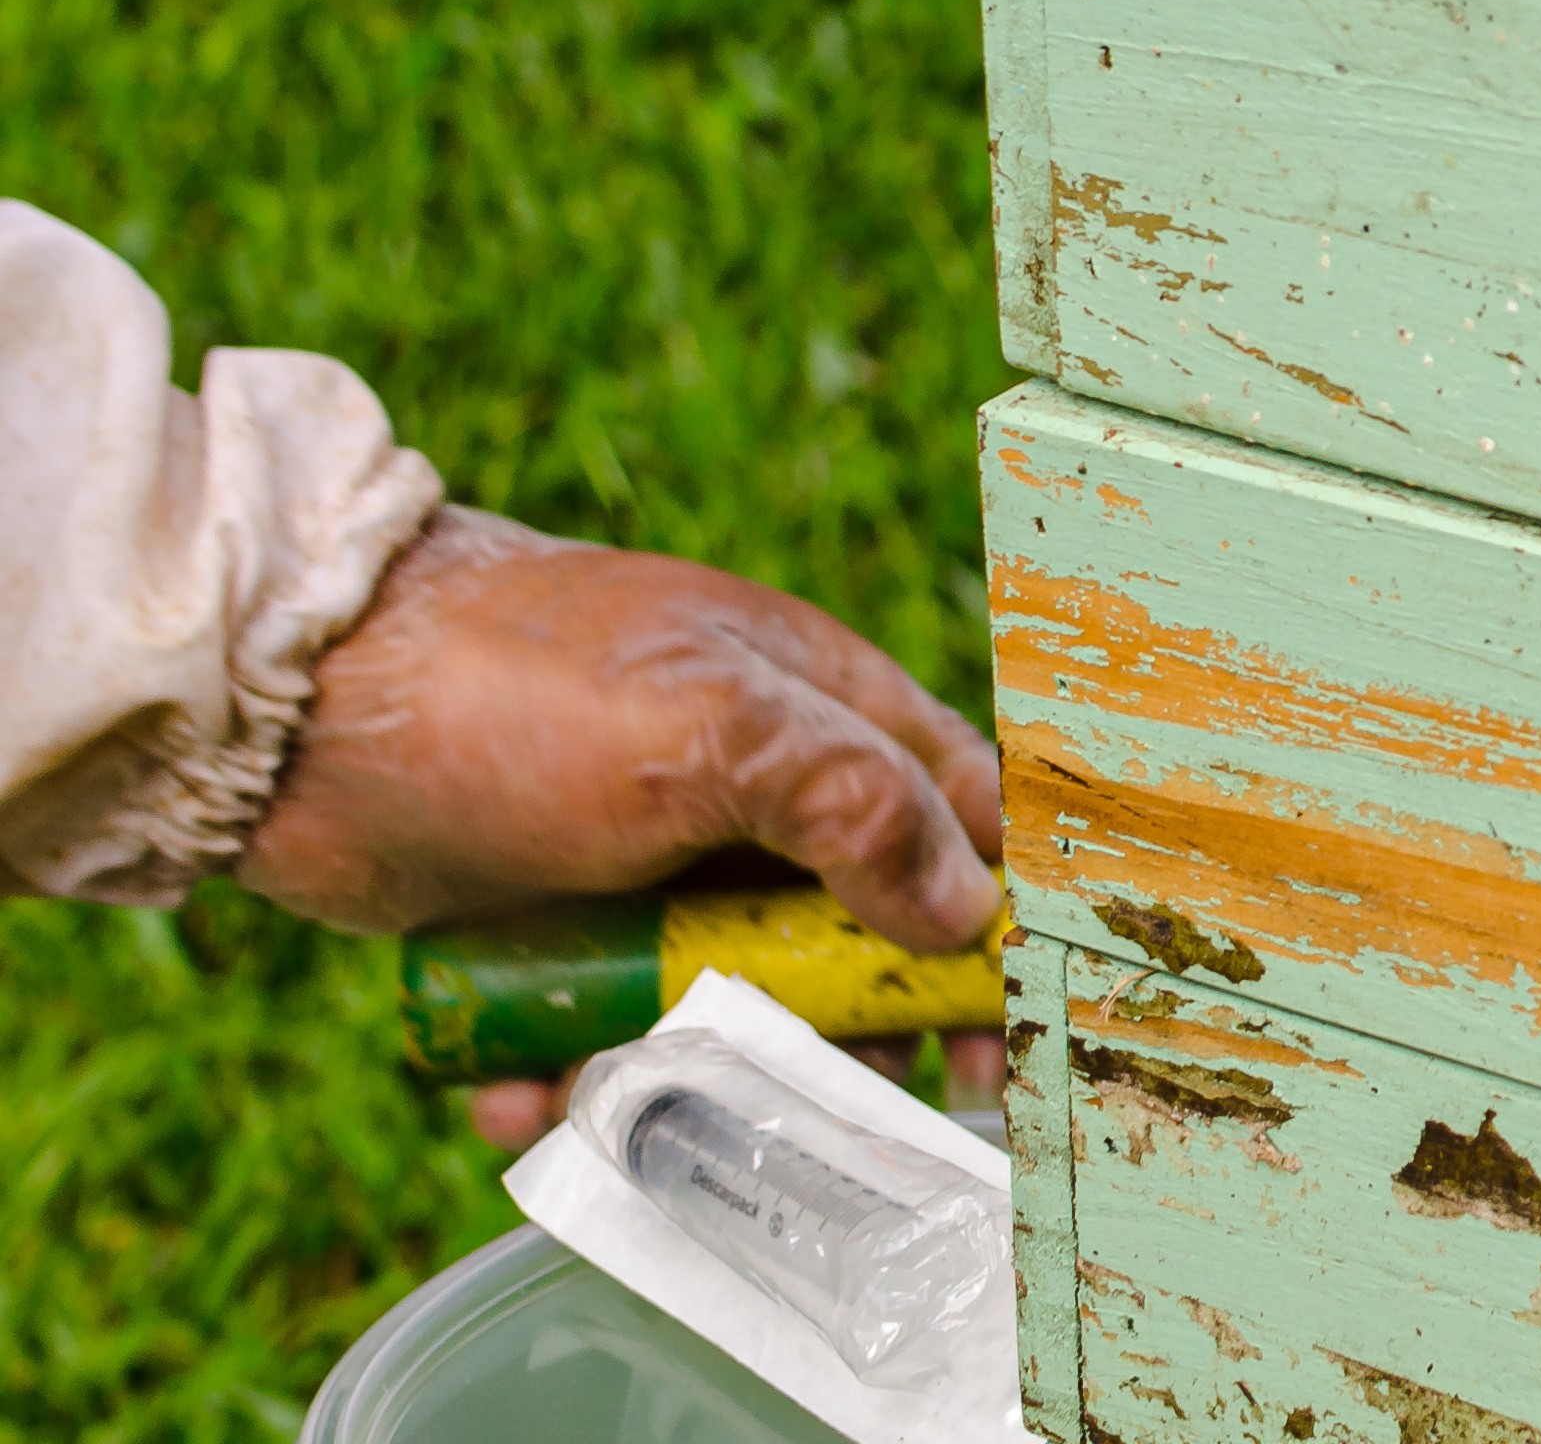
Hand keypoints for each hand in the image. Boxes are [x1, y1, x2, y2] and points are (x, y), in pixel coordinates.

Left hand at [234, 508, 1007, 1137]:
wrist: (287, 705)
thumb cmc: (518, 686)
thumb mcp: (713, 730)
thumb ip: (854, 807)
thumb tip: (964, 910)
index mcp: (811, 708)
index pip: (956, 812)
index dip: (990, 920)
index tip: (996, 1035)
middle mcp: (741, 786)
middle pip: (843, 937)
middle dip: (831, 1034)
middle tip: (818, 1112)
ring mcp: (639, 860)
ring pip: (711, 1004)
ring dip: (678, 1075)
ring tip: (619, 1103)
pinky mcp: (541, 923)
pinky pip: (588, 1029)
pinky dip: (565, 1080)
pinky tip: (522, 1096)